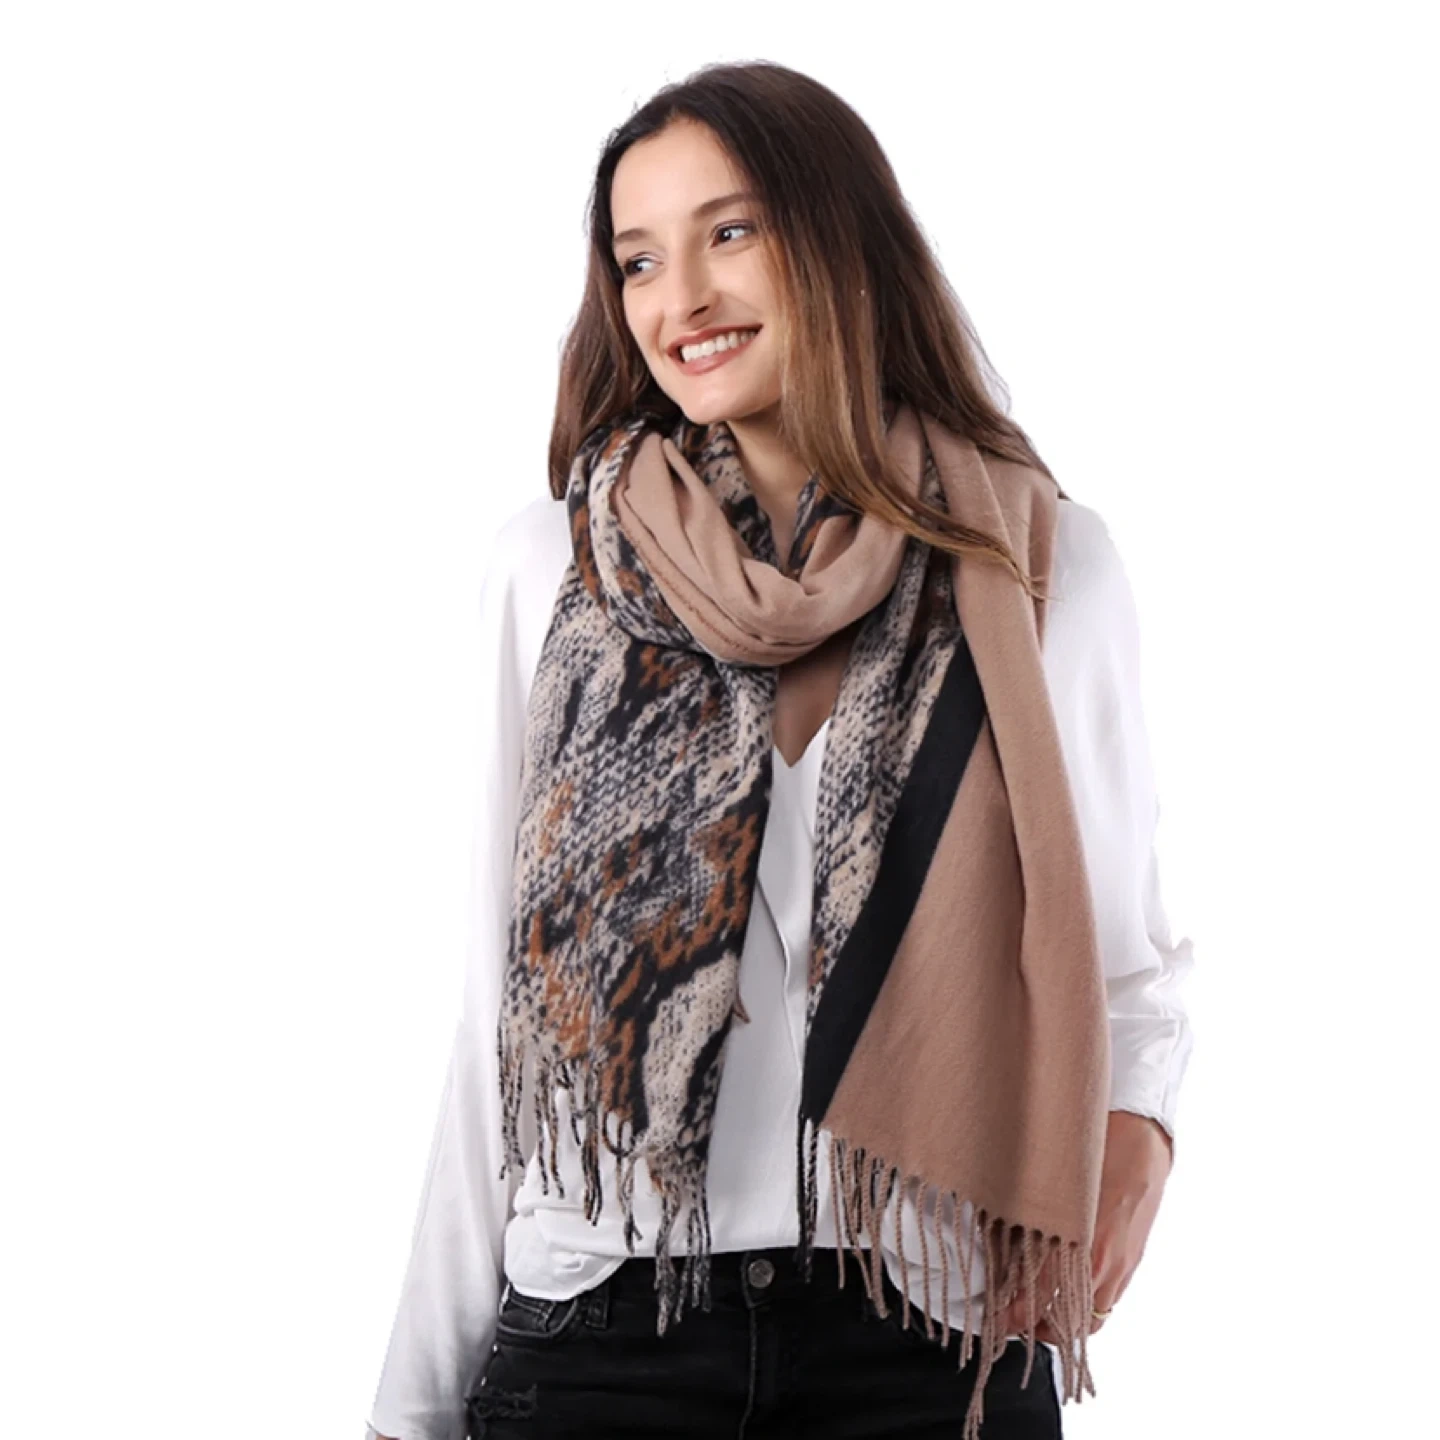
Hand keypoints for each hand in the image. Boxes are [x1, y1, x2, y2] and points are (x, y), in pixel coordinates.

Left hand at [998, 1110, 1171, 1342]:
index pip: (1041, 1295)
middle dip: (1039, 1328)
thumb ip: (1030, 1213)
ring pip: (1093, 1317)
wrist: (1141, 1138)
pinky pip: (1109, 1300)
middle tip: (1013, 1323)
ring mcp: (1122, 1265)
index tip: (997, 1318)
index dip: (1016, 1313)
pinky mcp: (1133, 1261)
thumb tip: (999, 1234)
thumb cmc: (1095, 1150)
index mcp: (1080, 1240)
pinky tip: (1069, 1295)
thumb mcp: (1056, 1181)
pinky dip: (1087, 1307)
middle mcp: (1104, 1261)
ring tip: (1038, 1316)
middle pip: (1070, 1320)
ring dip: (1065, 1323)